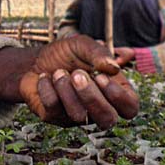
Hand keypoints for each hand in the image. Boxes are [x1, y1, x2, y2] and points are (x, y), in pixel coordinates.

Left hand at [18, 35, 138, 127]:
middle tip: (77, 74)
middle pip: (108, 119)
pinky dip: (47, 88)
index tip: (101, 77)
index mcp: (112, 92)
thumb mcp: (82, 45)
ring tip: (58, 72)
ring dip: (65, 89)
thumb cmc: (65, 55)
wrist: (34, 61)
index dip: (119, 97)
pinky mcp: (55, 117)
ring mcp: (76, 116)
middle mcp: (97, 108)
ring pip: (79, 116)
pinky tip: (45, 78)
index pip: (130, 108)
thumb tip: (113, 67)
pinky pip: (54, 109)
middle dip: (91, 96)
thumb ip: (99, 52)